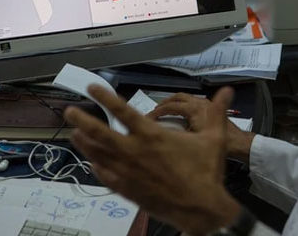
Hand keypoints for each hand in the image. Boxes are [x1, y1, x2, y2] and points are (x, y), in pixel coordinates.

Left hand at [64, 85, 240, 235]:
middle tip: (70, 111)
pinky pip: (106, 177)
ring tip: (73, 134)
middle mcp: (135, 152)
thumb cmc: (205, 172)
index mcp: (153, 136)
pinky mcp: (128, 190)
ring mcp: (129, 172)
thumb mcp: (213, 138)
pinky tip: (91, 163)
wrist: (201, 209)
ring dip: (84, 143)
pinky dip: (97, 167)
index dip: (106, 97)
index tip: (93, 87)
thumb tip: (227, 91)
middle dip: (83, 120)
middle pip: (101, 133)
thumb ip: (216, 112)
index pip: (124, 111)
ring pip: (99, 155)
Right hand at [148, 89, 254, 162]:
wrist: (240, 145)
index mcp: (195, 109)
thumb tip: (161, 131)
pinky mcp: (210, 110)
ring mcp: (206, 105)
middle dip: (164, 103)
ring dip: (173, 102)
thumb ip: (178, 134)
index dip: (157, 112)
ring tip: (164, 111)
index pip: (171, 106)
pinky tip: (179, 115)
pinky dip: (182, 105)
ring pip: (185, 98)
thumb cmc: (222, 145)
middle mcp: (201, 103)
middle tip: (154, 112)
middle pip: (177, 97)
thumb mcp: (196, 142)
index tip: (148, 119)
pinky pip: (192, 102)